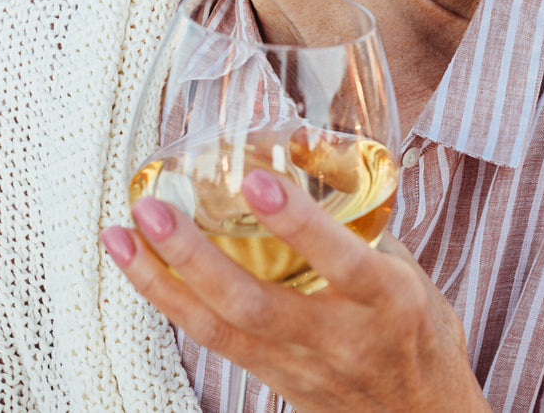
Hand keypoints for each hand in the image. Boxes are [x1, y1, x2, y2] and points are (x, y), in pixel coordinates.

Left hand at [100, 169, 487, 411]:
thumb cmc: (422, 339)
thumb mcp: (414, 276)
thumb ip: (363, 226)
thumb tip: (308, 163)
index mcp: (388, 301)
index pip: (339, 260)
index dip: (296, 222)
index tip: (255, 180)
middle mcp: (340, 337)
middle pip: (254, 303)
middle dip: (195, 255)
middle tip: (153, 209)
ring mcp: (300, 365)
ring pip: (219, 328)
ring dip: (162, 281)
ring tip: (121, 236)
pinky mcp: (273, 380)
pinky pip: (212, 342)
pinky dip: (172, 303)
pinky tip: (142, 270)